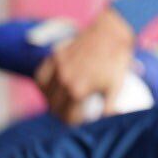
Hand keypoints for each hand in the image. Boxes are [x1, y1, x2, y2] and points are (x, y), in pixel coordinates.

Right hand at [35, 6, 134, 123]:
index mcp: (78, 91)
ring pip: (45, 93)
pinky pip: (41, 75)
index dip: (72, 124)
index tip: (76, 124)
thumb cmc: (116, 61)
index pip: (67, 118)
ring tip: (58, 104)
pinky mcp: (55, 56)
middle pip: (54, 107)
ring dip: (50, 101)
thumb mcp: (116, 87)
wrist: (112, 33)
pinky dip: (43, 84)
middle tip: (68, 115)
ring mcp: (58, 68)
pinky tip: (49, 89)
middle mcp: (64, 81)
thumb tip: (107, 122)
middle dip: (61, 115)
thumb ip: (109, 108)